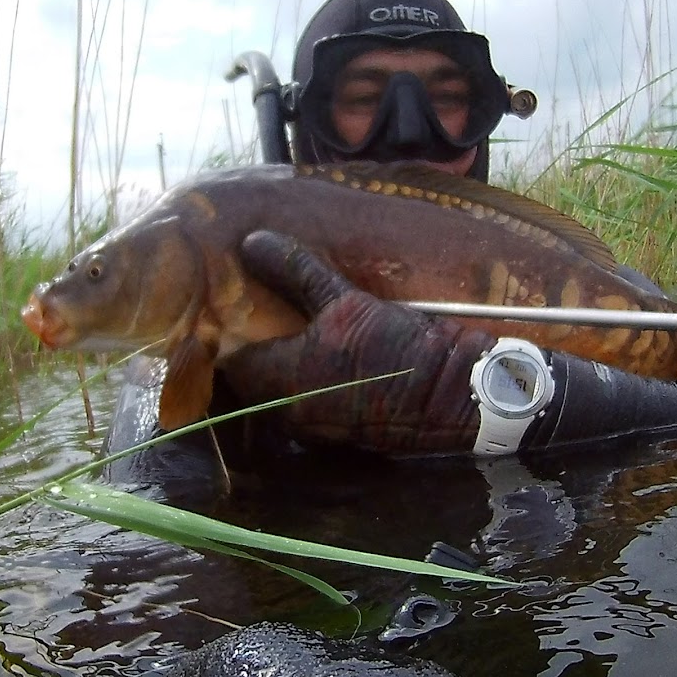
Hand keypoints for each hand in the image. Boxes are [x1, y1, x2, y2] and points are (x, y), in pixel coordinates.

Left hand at [219, 231, 495, 454]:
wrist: (450, 392)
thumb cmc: (393, 346)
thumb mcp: (344, 300)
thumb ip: (294, 271)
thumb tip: (250, 242)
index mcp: (277, 380)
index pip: (226, 357)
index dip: (227, 330)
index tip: (236, 304)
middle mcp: (285, 413)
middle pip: (251, 378)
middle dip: (256, 347)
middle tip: (265, 310)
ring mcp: (312, 429)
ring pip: (277, 393)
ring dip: (282, 366)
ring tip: (296, 328)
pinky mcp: (337, 434)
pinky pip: (305, 404)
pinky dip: (306, 382)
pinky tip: (325, 357)